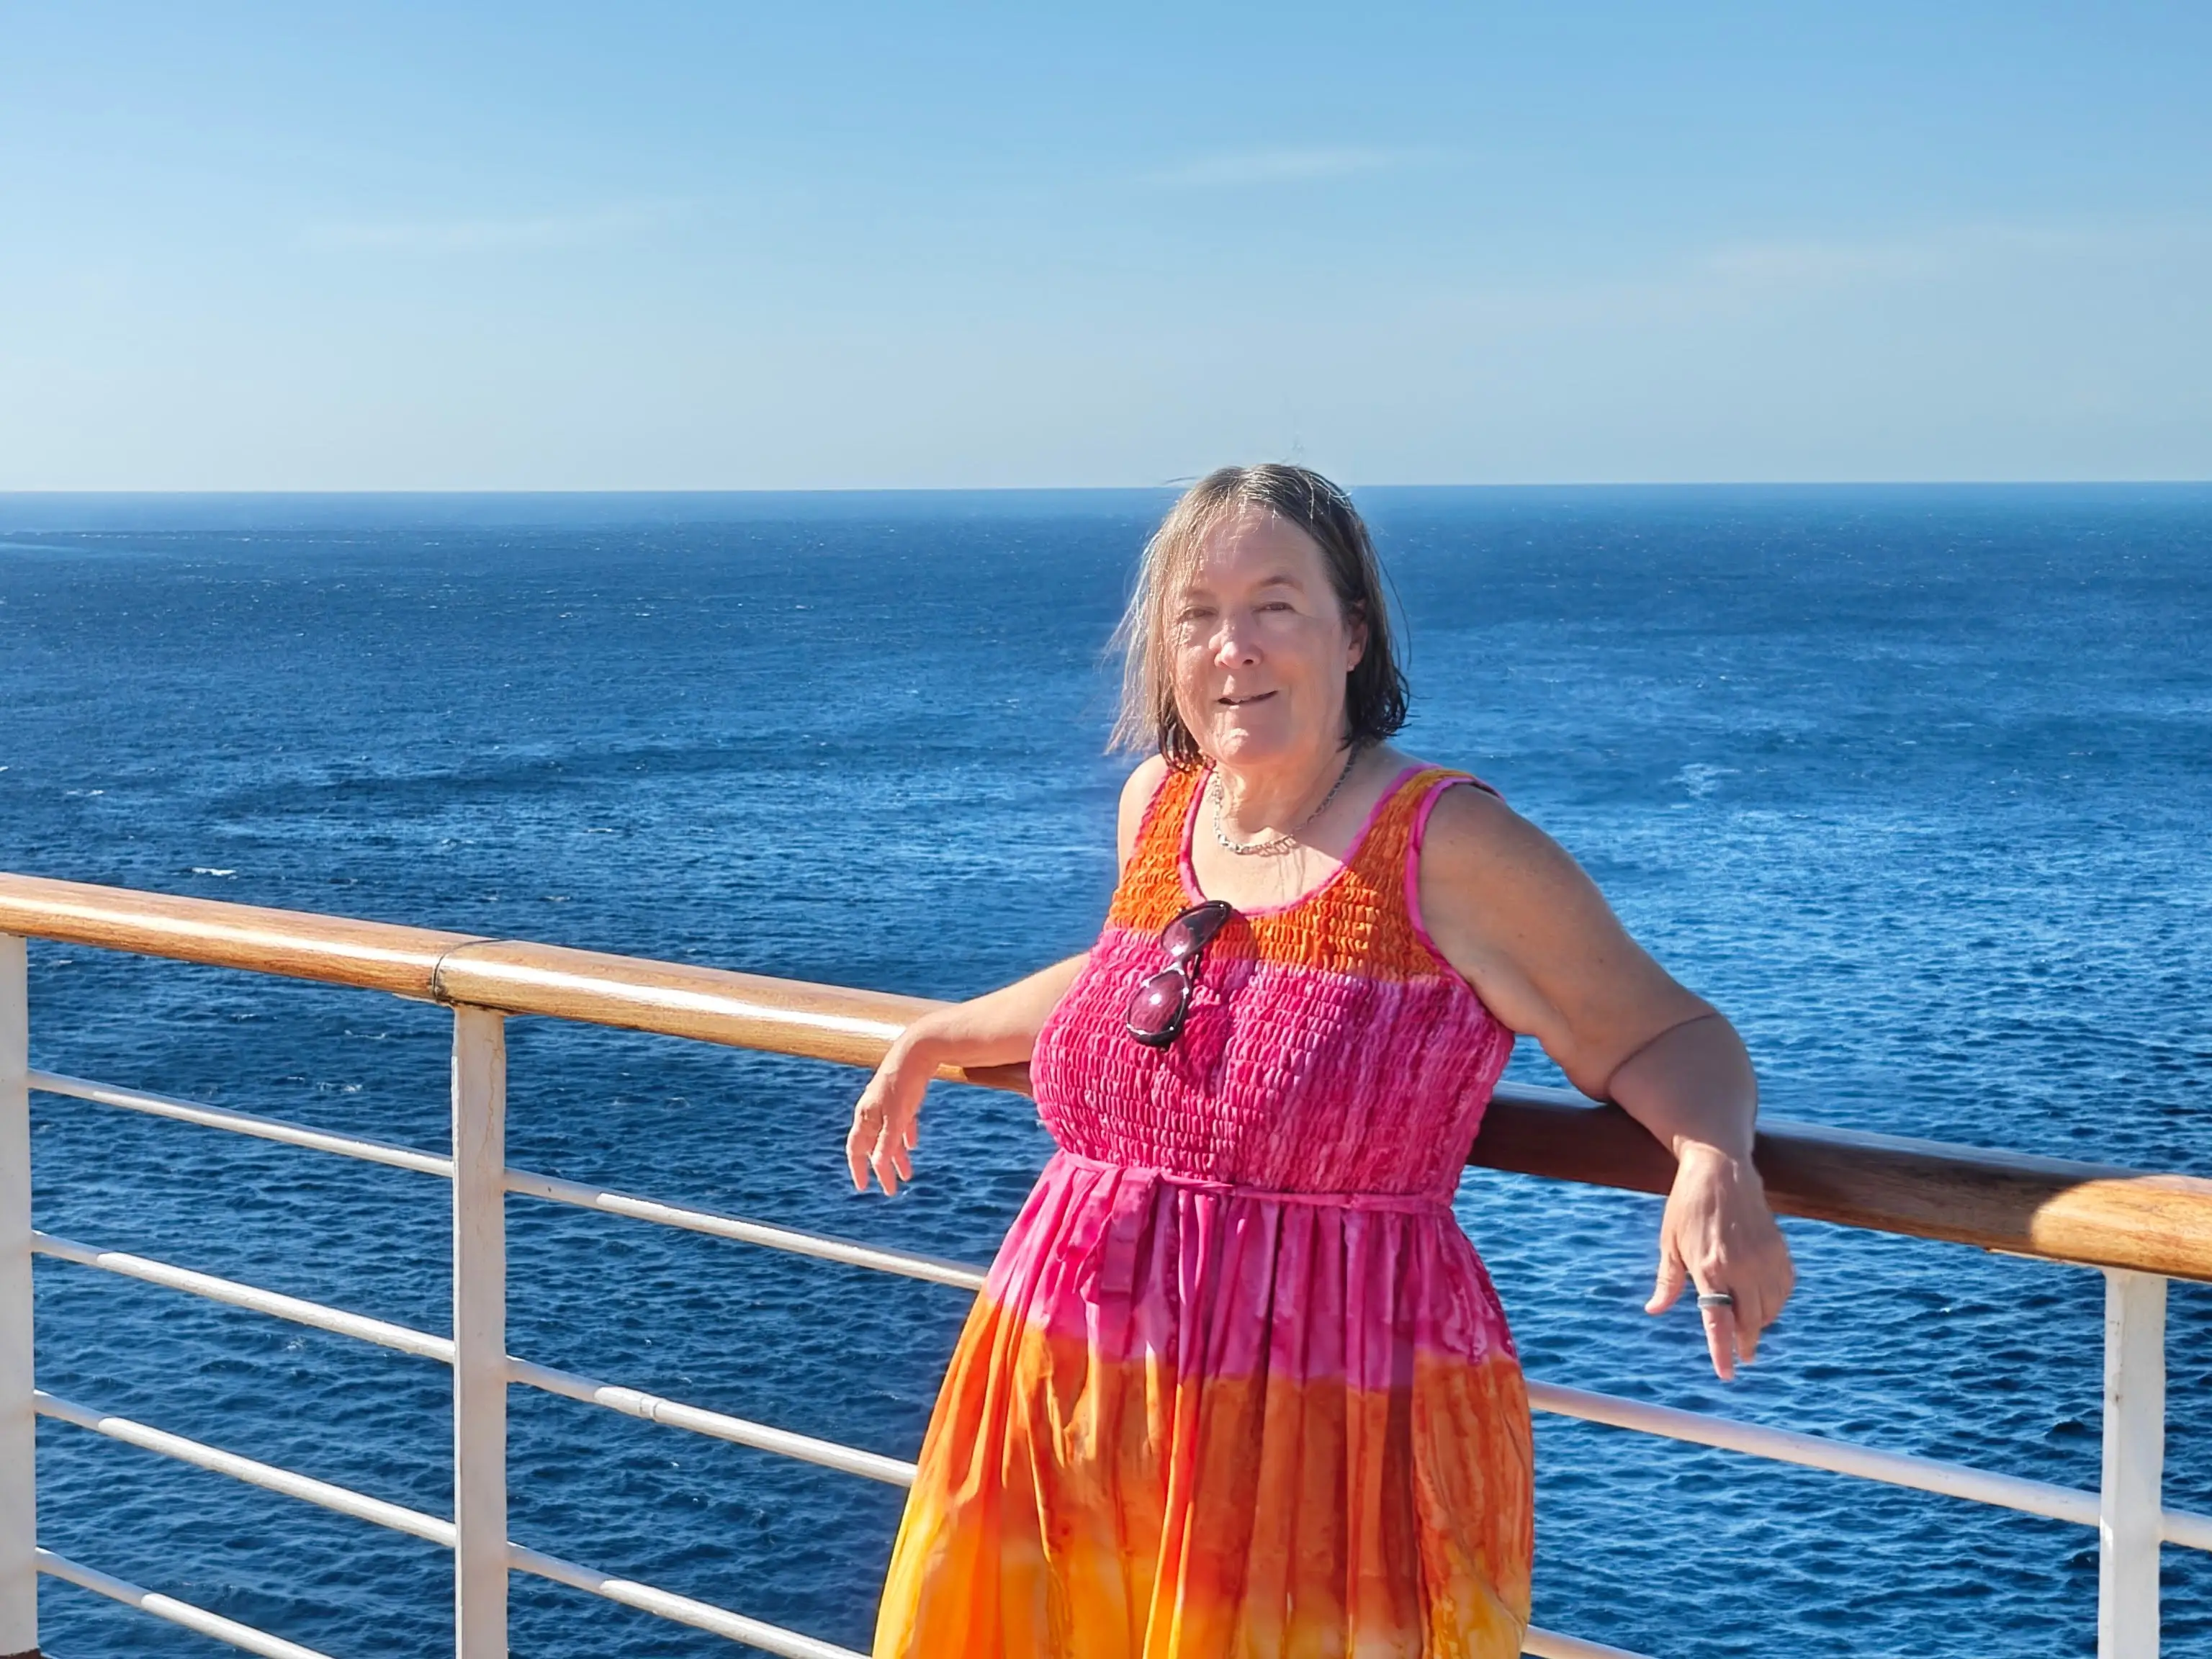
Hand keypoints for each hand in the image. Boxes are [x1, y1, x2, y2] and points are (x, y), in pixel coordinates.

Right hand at [846, 1038, 931, 1195]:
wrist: (917, 1049)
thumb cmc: (904, 1082)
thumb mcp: (897, 1115)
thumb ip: (888, 1140)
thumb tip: (877, 1165)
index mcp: (866, 1116)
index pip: (856, 1149)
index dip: (858, 1169)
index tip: (863, 1188)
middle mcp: (872, 1111)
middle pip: (873, 1146)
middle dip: (881, 1169)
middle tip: (890, 1190)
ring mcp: (886, 1103)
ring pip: (888, 1136)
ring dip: (897, 1156)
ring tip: (908, 1175)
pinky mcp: (901, 1096)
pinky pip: (900, 1122)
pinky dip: (905, 1135)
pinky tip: (913, 1144)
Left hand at [1644, 1143, 1794, 1379]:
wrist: (1720, 1168)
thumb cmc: (1687, 1205)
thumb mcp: (1670, 1242)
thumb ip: (1667, 1281)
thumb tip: (1654, 1310)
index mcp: (1708, 1267)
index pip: (1719, 1320)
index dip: (1723, 1350)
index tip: (1727, 1374)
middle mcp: (1740, 1266)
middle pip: (1751, 1321)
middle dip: (1747, 1343)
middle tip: (1742, 1355)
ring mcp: (1763, 1257)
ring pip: (1771, 1308)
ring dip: (1761, 1323)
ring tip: (1749, 1326)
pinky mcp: (1779, 1248)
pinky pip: (1785, 1288)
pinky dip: (1777, 1301)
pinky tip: (1765, 1301)